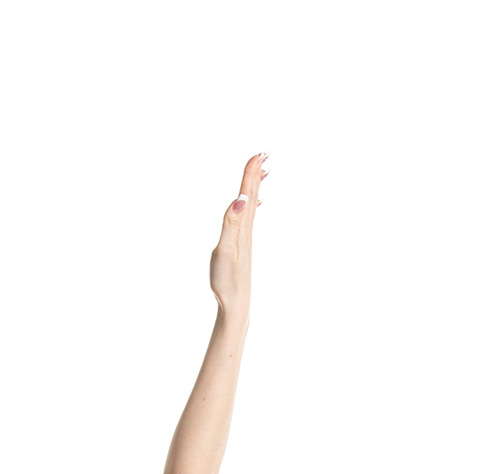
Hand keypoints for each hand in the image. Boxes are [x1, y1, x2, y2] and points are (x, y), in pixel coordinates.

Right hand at [209, 153, 268, 312]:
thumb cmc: (227, 281)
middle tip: (262, 154)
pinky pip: (248, 218)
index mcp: (242, 228)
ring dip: (255, 187)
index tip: (259, 153)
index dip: (251, 173)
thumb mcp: (225, 251)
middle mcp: (246, 231)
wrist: (236, 305)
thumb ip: (231, 223)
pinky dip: (251, 205)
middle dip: (256, 174)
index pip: (247, 195)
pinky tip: (251, 206)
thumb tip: (240, 199)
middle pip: (252, 196)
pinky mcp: (242, 247)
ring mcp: (245, 239)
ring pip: (252, 206)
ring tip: (262, 172)